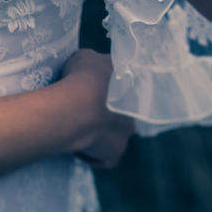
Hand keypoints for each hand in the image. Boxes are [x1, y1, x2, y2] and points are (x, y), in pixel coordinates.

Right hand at [60, 48, 133, 168]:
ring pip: (114, 131)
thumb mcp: (85, 57)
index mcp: (129, 80)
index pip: (122, 83)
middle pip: (120, 108)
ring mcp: (126, 132)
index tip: (93, 87)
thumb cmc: (81, 77)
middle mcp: (133, 106)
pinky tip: (78, 145)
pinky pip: (103, 155)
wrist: (79, 106)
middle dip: (106, 109)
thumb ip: (94, 64)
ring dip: (101, 130)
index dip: (106, 86)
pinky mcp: (114, 153)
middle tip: (85, 107)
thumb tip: (92, 70)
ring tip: (79, 127)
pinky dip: (92, 153)